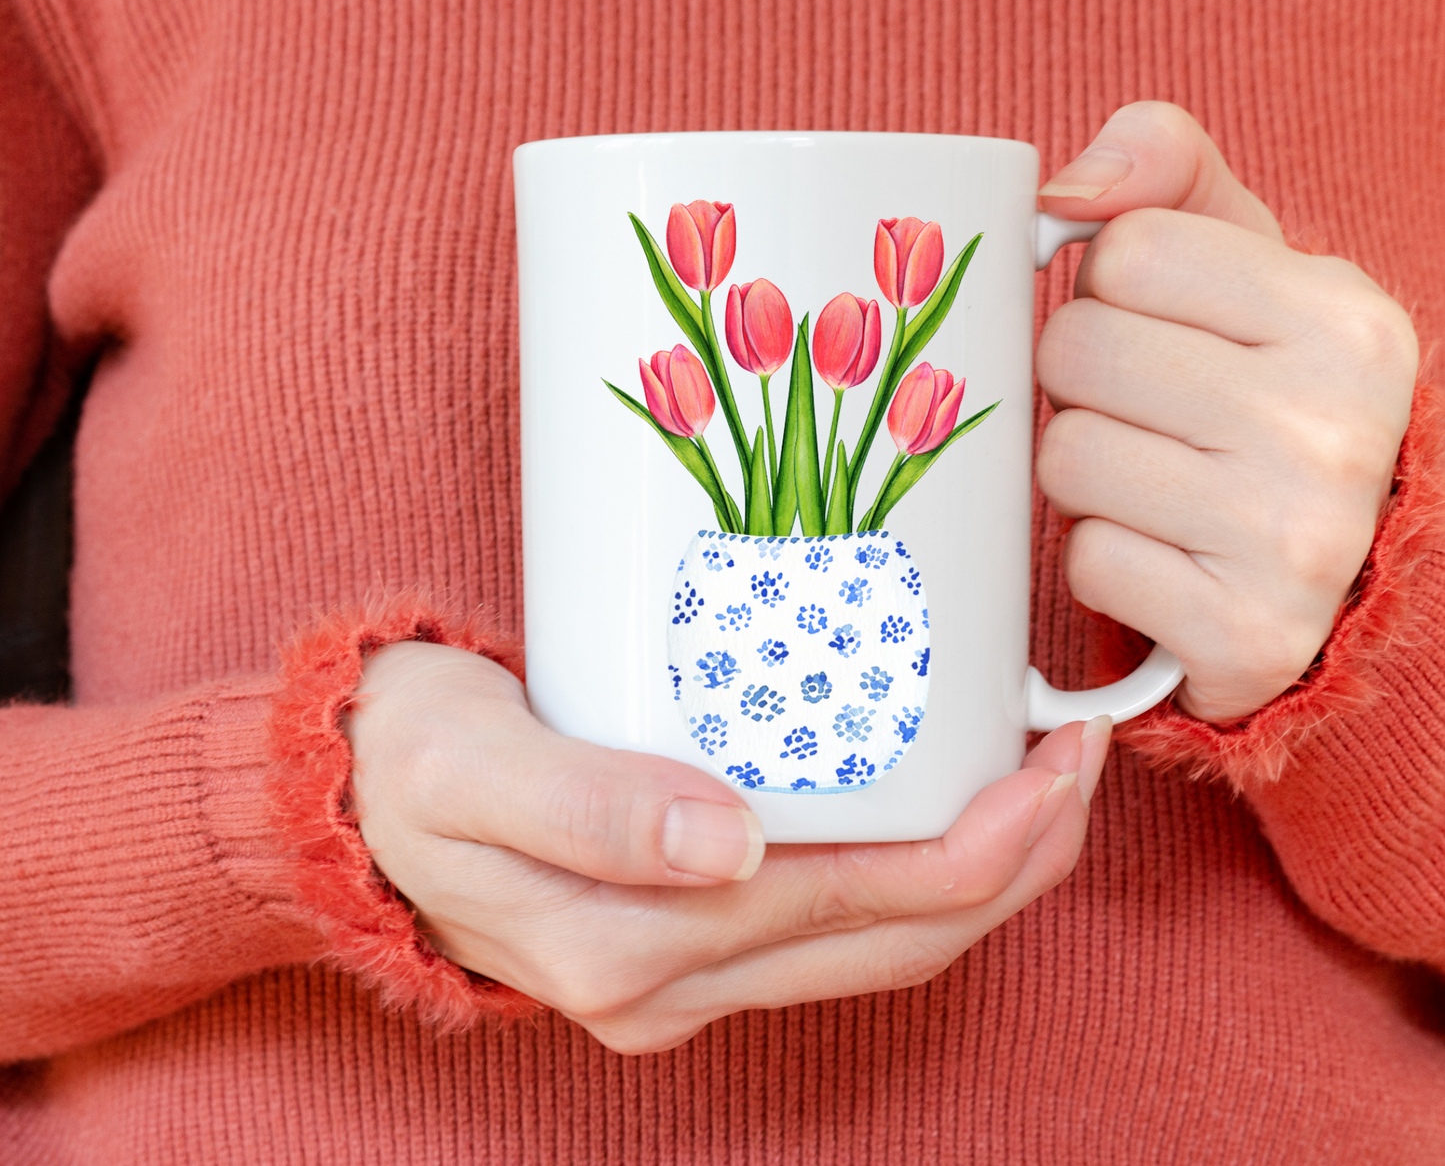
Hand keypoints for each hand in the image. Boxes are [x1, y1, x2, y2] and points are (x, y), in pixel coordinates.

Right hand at [345, 640, 1111, 1054]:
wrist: (349, 801)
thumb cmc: (410, 760)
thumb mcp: (475, 760)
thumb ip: (589, 805)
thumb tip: (727, 843)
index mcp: (631, 945)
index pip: (856, 908)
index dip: (978, 846)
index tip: (1054, 758)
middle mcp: (671, 984)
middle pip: (892, 941)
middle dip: (1010, 861)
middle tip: (1078, 756)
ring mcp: (680, 975)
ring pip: (872, 944)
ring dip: (973, 870)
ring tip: (1037, 777)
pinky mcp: (680, 939)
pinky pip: (826, 923)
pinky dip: (904, 870)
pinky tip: (934, 801)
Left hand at [1035, 101, 1418, 721]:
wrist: (1332, 570)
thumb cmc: (1260, 390)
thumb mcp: (1244, 259)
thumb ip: (1167, 168)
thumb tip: (1065, 191)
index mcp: (1345, 319)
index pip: (1123, 252)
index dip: (1111, 290)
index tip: (1159, 330)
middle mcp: (1338, 427)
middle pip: (1077, 352)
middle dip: (1081, 382)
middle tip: (1140, 414)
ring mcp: (1300, 541)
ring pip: (1066, 458)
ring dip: (1081, 475)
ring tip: (1149, 482)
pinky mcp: (1250, 636)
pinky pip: (1089, 563)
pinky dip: (1103, 561)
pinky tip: (1162, 556)